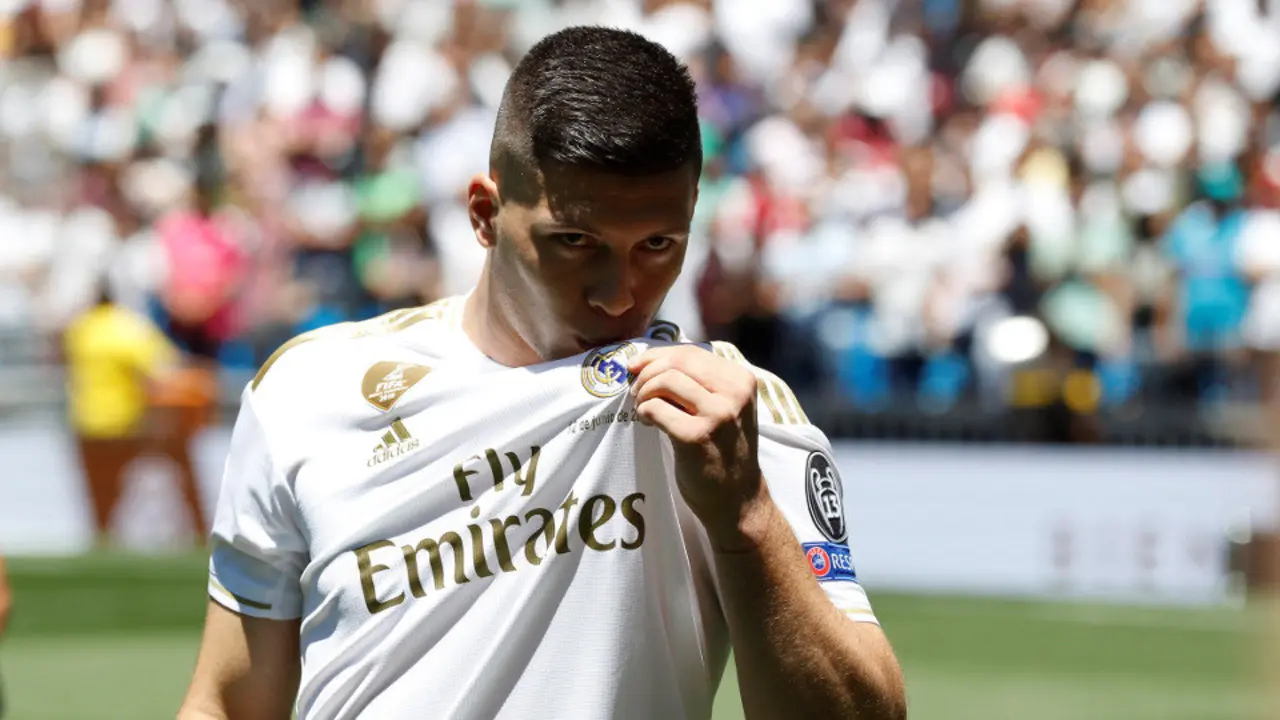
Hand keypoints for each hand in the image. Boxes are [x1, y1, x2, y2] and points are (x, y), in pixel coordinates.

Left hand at [628, 345, 769, 550]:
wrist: (737, 499)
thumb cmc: (723, 450)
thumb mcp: (724, 406)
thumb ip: (698, 382)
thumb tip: (646, 359)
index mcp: (741, 379)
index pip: (691, 352)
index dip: (657, 355)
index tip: (637, 367)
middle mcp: (734, 392)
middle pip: (676, 362)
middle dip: (647, 372)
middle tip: (636, 390)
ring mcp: (718, 414)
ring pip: (665, 380)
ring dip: (644, 392)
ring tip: (642, 408)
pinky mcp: (696, 436)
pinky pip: (656, 408)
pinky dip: (644, 411)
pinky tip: (647, 422)